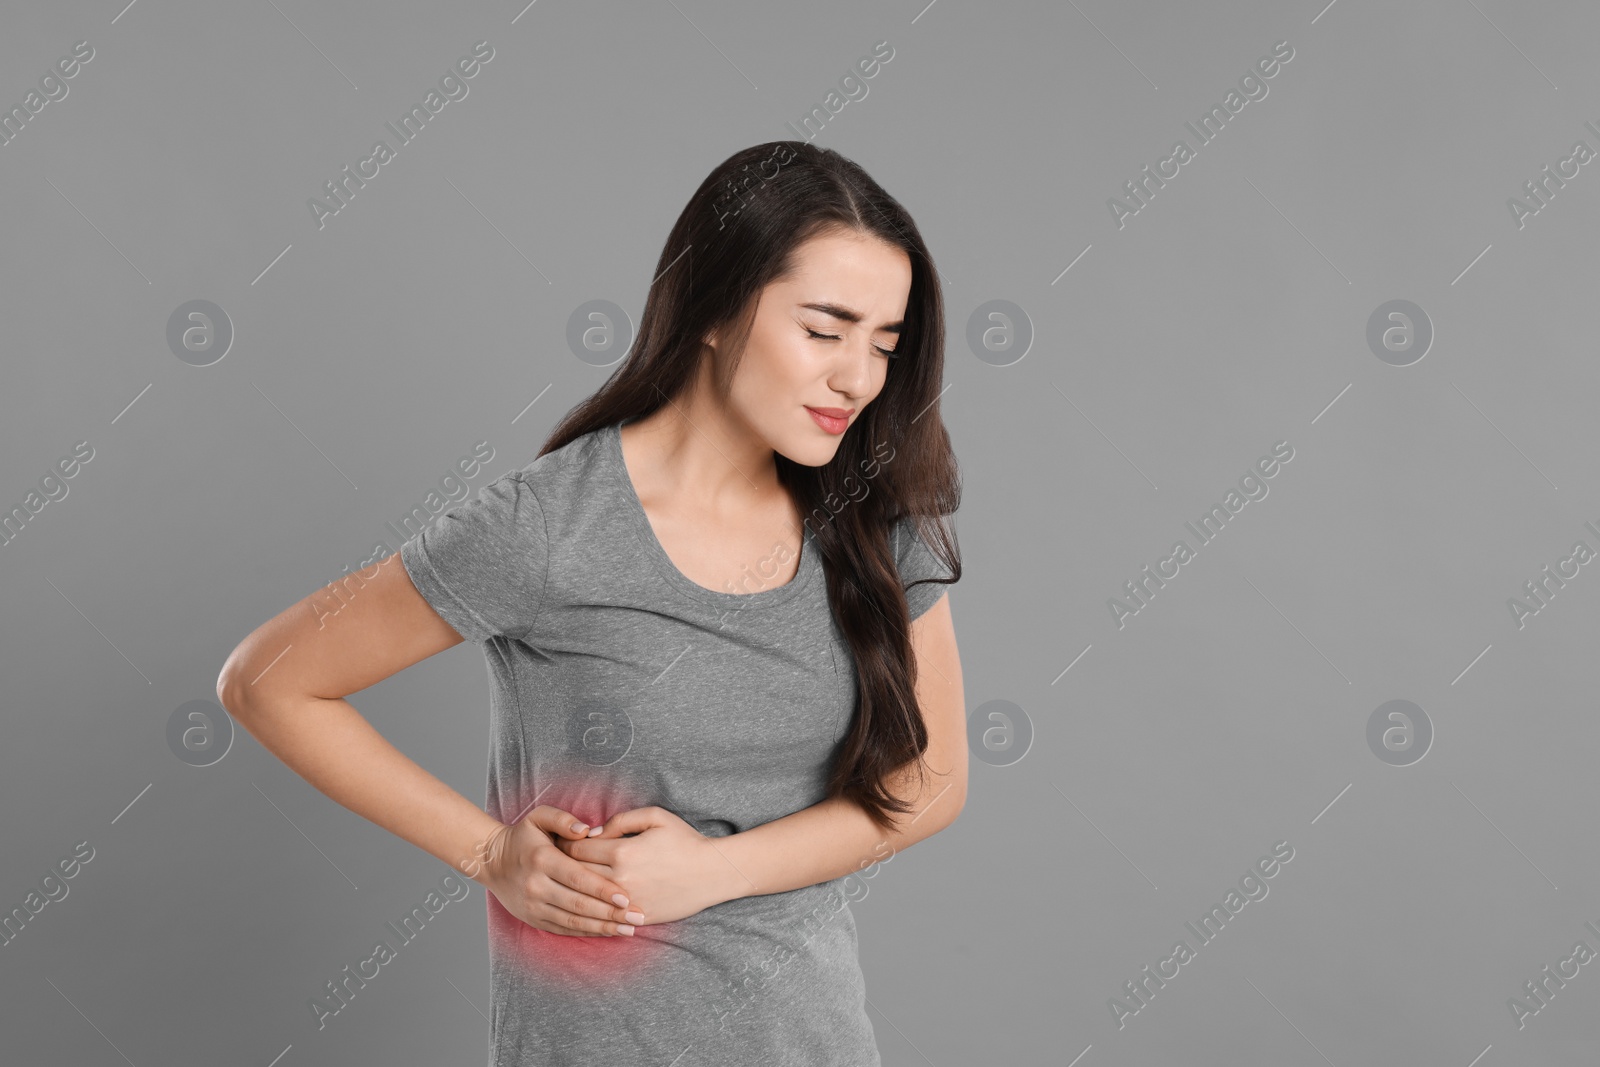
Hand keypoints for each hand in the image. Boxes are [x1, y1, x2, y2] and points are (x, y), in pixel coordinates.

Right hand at [473, 805, 644, 937]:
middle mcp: (536, 886)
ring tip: (628, 930)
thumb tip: (587, 831)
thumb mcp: (539, 817)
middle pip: (578, 904)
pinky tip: (607, 932)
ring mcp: (534, 906)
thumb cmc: (524, 837)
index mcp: (542, 859)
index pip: (577, 878)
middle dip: (610, 913)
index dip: (602, 890)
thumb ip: (564, 819)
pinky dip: (587, 932)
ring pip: (572, 921)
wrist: (493, 862)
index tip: (626, 898)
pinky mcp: (534, 919)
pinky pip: (563, 929)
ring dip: (602, 927)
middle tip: (636, 918)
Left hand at [555, 806, 732, 925]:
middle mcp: (620, 878)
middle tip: (554, 862)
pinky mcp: (635, 917)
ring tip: (567, 881)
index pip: (576, 849)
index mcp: (622, 851)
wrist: (712, 873)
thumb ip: (621, 820)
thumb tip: (593, 832)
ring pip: (585, 898)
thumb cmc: (685, 841)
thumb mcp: (656, 817)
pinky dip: (592, 908)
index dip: (564, 844)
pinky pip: (604, 915)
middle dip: (563, 866)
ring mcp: (627, 902)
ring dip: (573, 889)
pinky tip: (587, 901)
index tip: (560, 842)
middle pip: (575, 874)